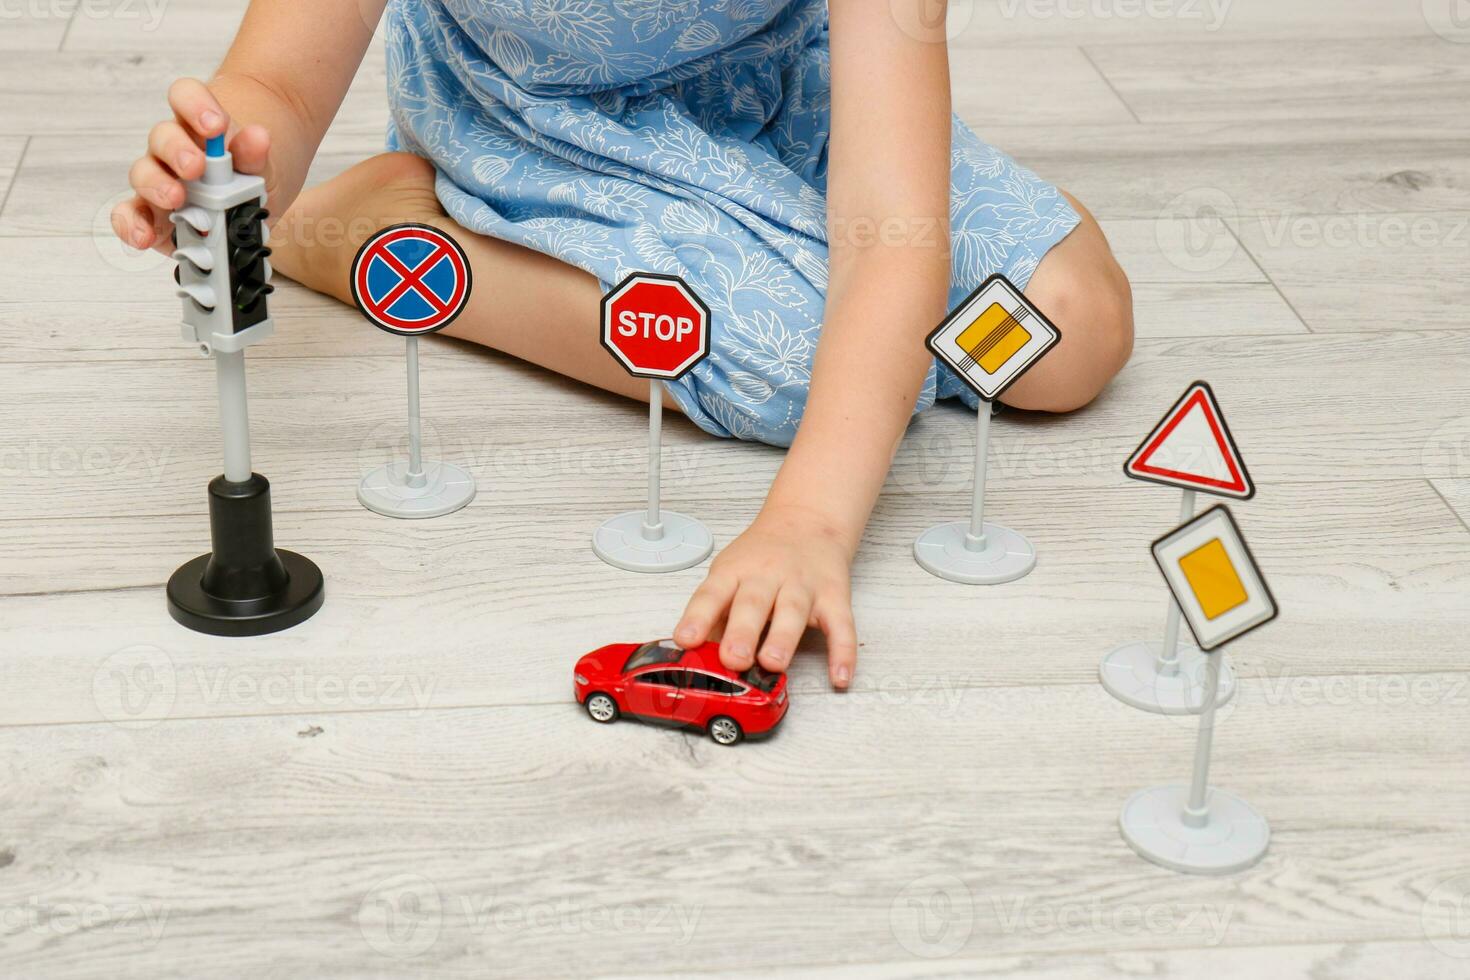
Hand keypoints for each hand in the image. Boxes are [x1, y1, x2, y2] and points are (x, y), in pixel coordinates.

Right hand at [112, 78, 273, 254]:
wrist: (254, 206)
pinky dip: (132, 224)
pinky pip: (132, 215)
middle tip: (196, 167)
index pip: (185, 97)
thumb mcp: (264, 167)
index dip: (196, 105)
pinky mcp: (154, 215)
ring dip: (156, 185)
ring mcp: (160, 181)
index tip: (216, 125)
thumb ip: (257, 155)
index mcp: (199, 126)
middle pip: (161, 137)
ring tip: (177, 200)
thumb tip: (258, 137)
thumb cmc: (252, 176)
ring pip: (143, 173)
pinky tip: (144, 236)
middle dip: (177, 150)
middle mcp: (173, 150)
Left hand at [674, 505, 858, 688]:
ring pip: (793, 613)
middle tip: (732, 659)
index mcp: (735, 572)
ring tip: (772, 664)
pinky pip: (841, 627)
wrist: (807, 519)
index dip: (697, 616)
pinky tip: (840, 676)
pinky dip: (843, 652)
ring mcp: (803, 586)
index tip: (685, 639)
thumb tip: (694, 655)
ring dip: (782, 640)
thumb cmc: (762, 556)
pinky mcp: (833, 597)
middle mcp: (768, 576)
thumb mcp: (729, 573)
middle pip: (753, 604)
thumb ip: (714, 614)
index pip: (712, 593)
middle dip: (742, 633)